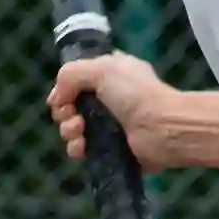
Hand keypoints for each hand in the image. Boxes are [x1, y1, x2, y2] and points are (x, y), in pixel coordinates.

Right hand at [48, 50, 180, 171]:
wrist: (162, 128)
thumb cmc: (135, 93)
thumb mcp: (102, 68)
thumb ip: (71, 74)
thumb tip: (57, 98)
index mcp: (110, 74)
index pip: (77, 79)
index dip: (65, 88)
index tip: (63, 96)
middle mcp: (108, 99)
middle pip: (70, 105)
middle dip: (64, 111)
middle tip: (71, 114)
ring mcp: (109, 126)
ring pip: (73, 128)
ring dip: (68, 130)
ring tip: (79, 131)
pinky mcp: (109, 150)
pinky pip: (82, 150)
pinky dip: (77, 149)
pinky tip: (83, 147)